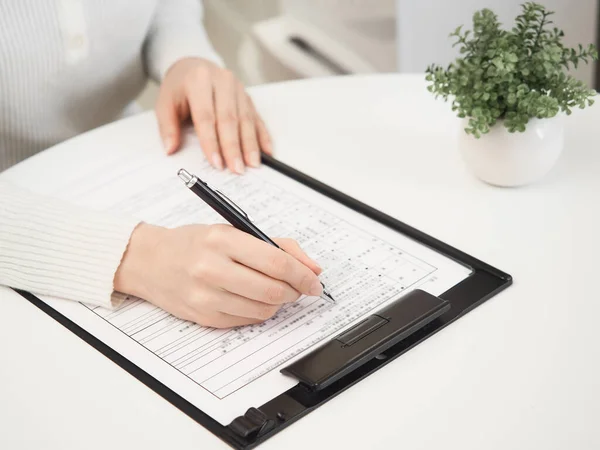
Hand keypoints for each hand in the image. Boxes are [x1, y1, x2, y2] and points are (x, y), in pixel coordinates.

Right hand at [114, 223, 322, 327]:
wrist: (149, 261)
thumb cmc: (193, 243)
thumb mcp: (232, 231)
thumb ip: (276, 245)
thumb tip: (312, 268)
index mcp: (222, 240)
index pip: (276, 262)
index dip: (303, 274)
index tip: (314, 280)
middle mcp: (211, 268)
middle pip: (273, 290)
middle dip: (295, 291)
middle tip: (300, 288)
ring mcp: (206, 296)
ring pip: (264, 309)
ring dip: (279, 302)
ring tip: (275, 290)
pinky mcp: (204, 317)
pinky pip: (247, 321)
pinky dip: (260, 311)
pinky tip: (254, 298)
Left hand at [155, 57, 272, 173]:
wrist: (193, 67)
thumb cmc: (179, 88)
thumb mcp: (164, 103)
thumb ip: (167, 127)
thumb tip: (170, 149)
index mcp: (199, 80)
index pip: (206, 116)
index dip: (211, 141)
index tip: (216, 162)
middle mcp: (222, 81)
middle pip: (229, 119)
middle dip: (234, 147)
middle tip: (237, 169)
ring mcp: (238, 88)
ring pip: (246, 119)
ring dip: (250, 144)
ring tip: (252, 164)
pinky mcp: (248, 97)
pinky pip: (257, 118)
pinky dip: (262, 136)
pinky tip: (266, 151)